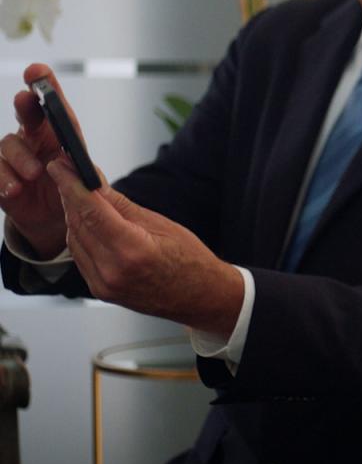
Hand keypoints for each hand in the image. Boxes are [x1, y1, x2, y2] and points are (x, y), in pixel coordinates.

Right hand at [0, 63, 87, 258]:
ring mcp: (13, 157)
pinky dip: (3, 179)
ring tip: (35, 173)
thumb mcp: (82, 179)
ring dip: (20, 158)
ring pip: (8, 145)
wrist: (56, 219)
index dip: (44, 85)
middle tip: (26, 99)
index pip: (52, 106)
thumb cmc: (70, 188)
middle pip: (25, 115)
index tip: (38, 70)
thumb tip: (84, 170)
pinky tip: (15, 189)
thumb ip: (82, 171)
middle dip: (26, 104)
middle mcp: (32, 139)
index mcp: (56, 133)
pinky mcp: (1, 177)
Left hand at [47, 156, 243, 338]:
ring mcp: (104, 285)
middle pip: (79, 224)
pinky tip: (87, 220)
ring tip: (77, 193)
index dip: (71, 185)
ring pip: (75, 240)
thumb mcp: (161, 224)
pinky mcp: (100, 291)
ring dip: (74, 214)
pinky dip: (80, 234)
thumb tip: (95, 182)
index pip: (91, 211)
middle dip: (70, 195)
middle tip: (67, 171)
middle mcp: (113, 271)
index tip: (60, 166)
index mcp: (132, 250)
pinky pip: (81, 256)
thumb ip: (122, 205)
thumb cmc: (190, 260)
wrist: (200, 297)